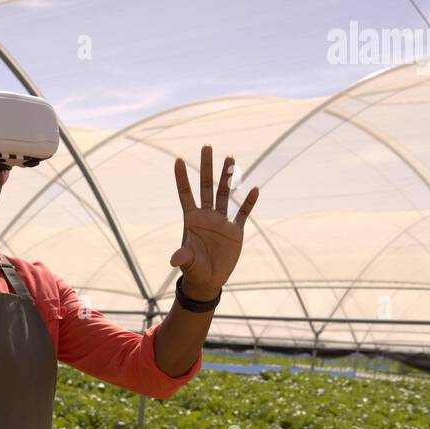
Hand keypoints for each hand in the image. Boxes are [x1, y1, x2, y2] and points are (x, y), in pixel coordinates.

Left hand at [170, 145, 258, 299]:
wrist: (208, 281)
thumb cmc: (194, 270)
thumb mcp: (188, 263)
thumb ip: (183, 256)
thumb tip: (174, 260)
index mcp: (192, 220)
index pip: (186, 194)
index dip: (182, 178)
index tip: (178, 160)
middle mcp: (207, 216)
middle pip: (206, 187)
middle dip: (206, 167)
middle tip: (206, 147)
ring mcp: (221, 222)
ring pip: (224, 193)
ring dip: (227, 177)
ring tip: (229, 158)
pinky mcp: (235, 231)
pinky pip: (243, 213)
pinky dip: (249, 203)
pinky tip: (254, 189)